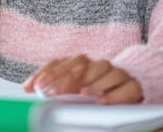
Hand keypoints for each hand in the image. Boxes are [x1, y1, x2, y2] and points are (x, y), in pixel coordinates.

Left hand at [23, 55, 142, 104]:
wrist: (133, 83)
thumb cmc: (96, 87)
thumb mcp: (75, 87)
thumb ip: (55, 87)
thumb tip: (29, 90)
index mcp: (80, 63)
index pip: (61, 62)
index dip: (47, 72)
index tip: (34, 86)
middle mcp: (97, 64)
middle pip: (80, 64)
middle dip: (65, 77)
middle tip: (52, 91)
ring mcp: (116, 72)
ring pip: (104, 68)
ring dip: (91, 80)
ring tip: (81, 92)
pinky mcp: (132, 85)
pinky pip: (124, 86)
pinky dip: (113, 93)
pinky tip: (101, 100)